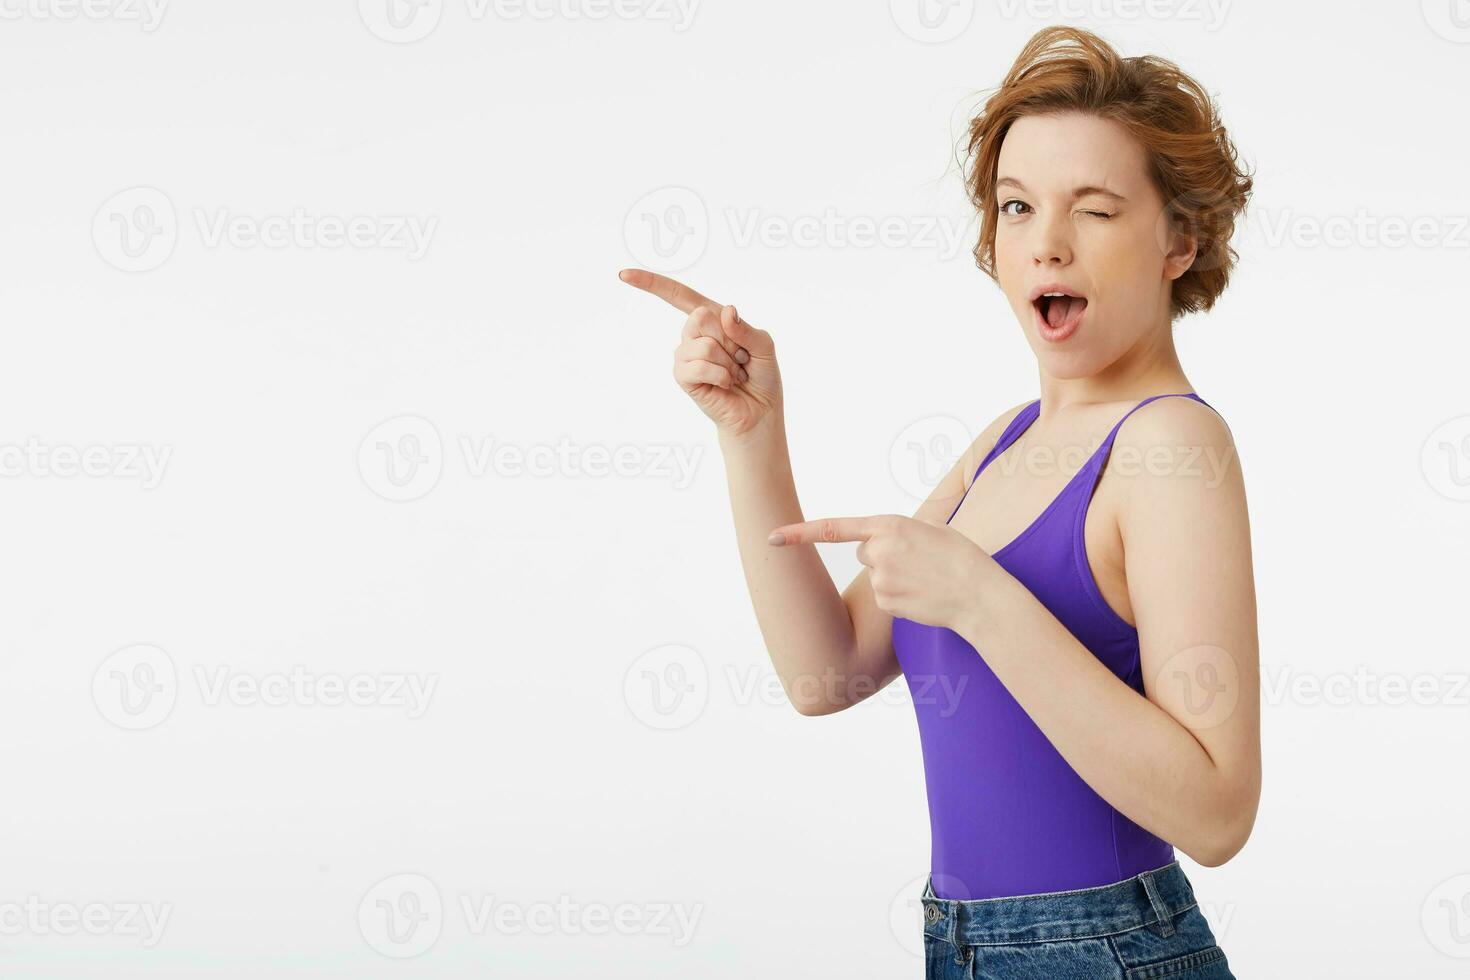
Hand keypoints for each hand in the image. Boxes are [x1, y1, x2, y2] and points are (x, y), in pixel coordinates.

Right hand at [618, 268, 782, 438]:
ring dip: (728, 362)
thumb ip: (746, 328)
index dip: (651, 283)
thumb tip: (726, 311)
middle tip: (740, 357)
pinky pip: (698, 366)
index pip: (678, 295)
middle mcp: (694, 334)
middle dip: (730, 340)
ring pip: (704, 345)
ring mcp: (685, 356)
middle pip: (700, 317)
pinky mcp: (683, 377)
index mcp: (711, 318)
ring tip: (734, 374)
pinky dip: (720, 375)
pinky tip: (725, 383)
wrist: (759, 411)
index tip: (623, 274)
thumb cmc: (762, 376)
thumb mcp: (764, 346)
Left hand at [767, 515, 993, 629]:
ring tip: (925, 579)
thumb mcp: (929, 530)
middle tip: (918, 561)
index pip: (833, 528)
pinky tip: (922, 595)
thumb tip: (869, 551)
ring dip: (895, 578)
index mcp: (889, 525)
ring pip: (875, 575)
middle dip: (884, 557)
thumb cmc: (961, 558)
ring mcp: (881, 578)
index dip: (799, 533)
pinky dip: (900, 597)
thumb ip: (896, 534)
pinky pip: (885, 597)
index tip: (772, 537)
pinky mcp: (887, 602)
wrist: (979, 594)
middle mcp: (879, 550)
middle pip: (864, 553)